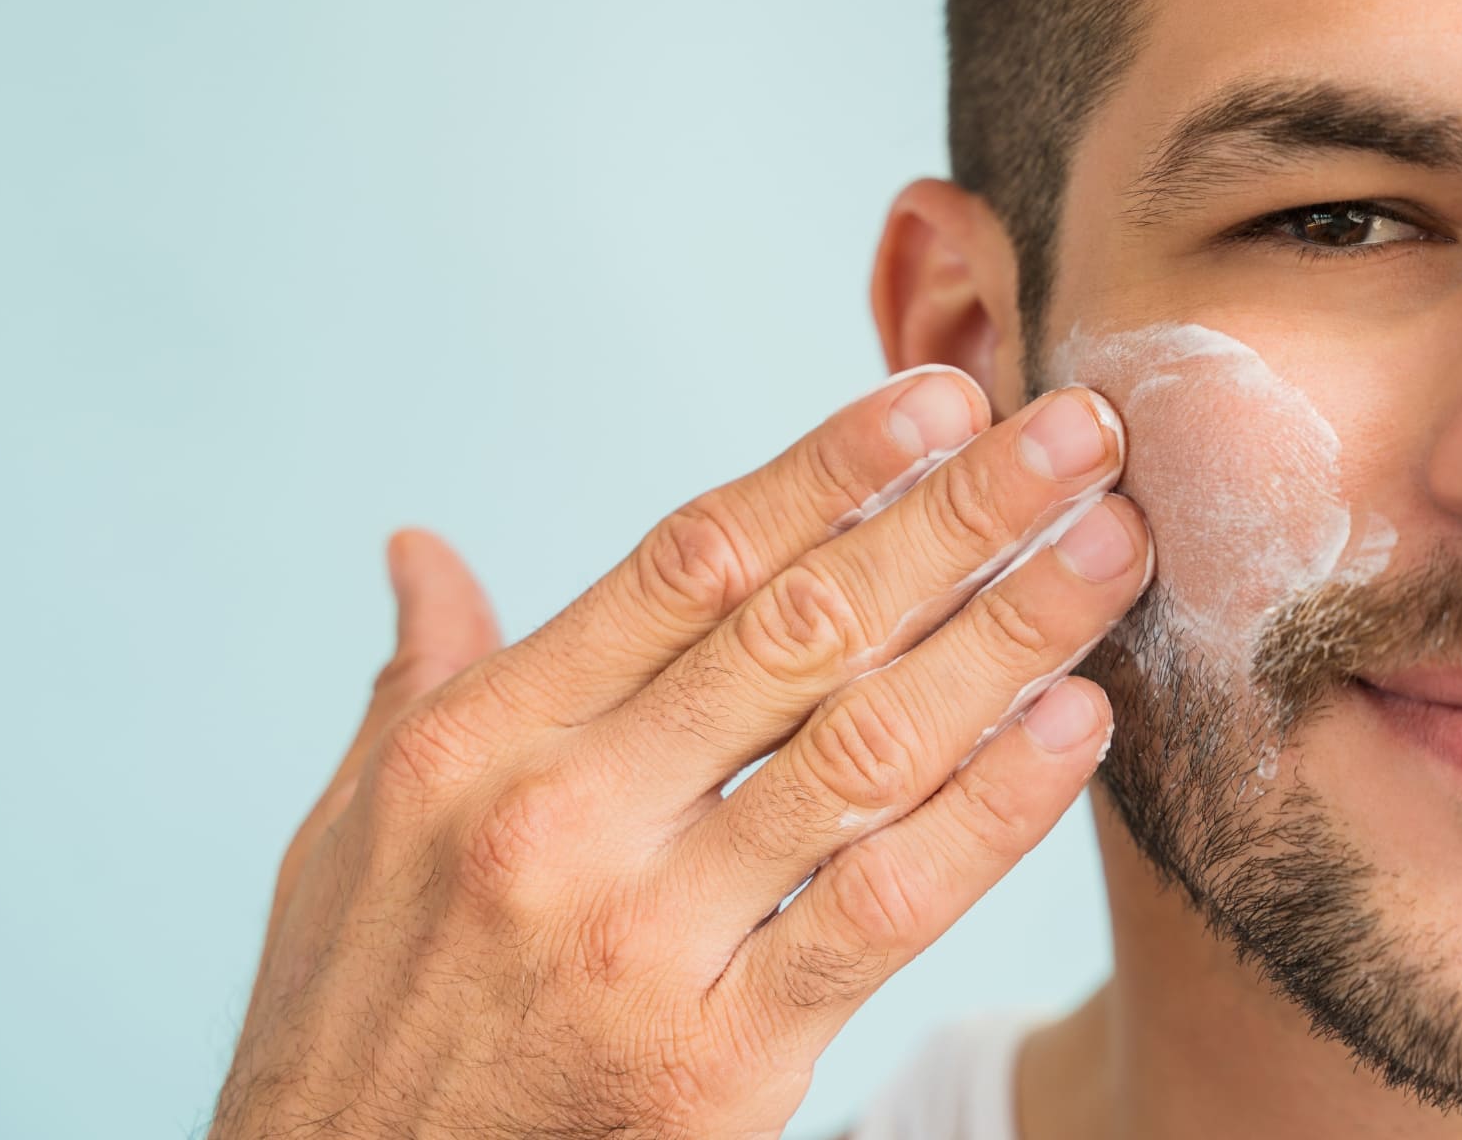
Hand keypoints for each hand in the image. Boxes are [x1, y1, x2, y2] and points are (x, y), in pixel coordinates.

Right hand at [210, 368, 1150, 1138]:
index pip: (688, 560)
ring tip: (1111, 551)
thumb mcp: (350, 830)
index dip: (829, 469)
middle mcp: (559, 815)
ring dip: (1006, 635)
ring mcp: (640, 937)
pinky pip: (882, 911)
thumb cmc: (358, 1009)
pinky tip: (1075, 726)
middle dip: (955, 517)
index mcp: (477, 736)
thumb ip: (415, 678)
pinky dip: (991, 812)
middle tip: (1077, 437)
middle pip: (797, 628)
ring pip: (861, 749)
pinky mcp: (714, 1061)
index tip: (938, 399)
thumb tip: (420, 548)